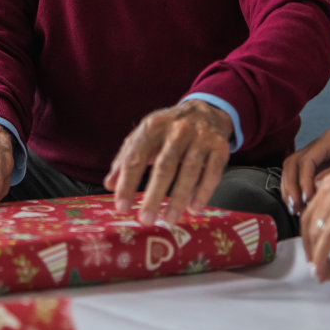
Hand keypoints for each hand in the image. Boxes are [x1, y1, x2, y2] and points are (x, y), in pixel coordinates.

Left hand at [104, 99, 232, 223]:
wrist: (205, 110)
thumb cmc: (168, 130)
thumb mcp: (145, 136)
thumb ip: (126, 158)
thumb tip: (109, 185)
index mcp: (152, 126)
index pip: (136, 157)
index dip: (127, 183)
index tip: (121, 207)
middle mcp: (177, 130)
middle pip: (164, 166)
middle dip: (154, 195)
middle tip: (145, 219)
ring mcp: (200, 137)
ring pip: (189, 171)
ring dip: (179, 198)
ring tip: (170, 219)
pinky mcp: (220, 146)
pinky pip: (212, 172)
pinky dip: (203, 191)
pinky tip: (194, 207)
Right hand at [279, 130, 329, 215]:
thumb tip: (315, 188)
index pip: (307, 160)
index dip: (303, 181)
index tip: (307, 200)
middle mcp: (318, 145)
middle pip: (292, 163)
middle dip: (291, 186)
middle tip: (295, 207)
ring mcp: (314, 154)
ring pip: (290, 169)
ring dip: (289, 190)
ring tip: (294, 209)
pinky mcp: (313, 165)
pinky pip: (296, 176)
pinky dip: (294, 191)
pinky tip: (298, 205)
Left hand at [300, 149, 329, 282]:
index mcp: (328, 185)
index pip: (310, 212)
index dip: (309, 232)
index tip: (313, 247)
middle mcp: (325, 193)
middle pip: (307, 225)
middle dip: (309, 248)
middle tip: (315, 265)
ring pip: (314, 235)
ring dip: (316, 257)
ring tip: (322, 273)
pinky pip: (326, 239)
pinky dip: (321, 256)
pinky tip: (321, 268)